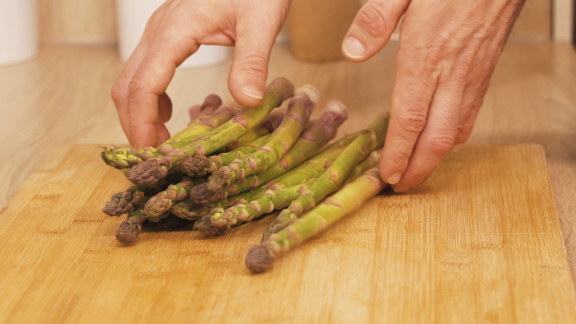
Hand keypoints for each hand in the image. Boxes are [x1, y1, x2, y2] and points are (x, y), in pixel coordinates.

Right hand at [111, 0, 290, 146]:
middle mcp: (158, 30)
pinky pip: (145, 69)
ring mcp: (159, 30)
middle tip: (156, 158)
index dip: (142, 123)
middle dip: (134, 124)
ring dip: (139, 112)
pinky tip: (169, 111)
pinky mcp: (167, 33)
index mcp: (176, 29)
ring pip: (131, 78)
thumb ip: (252, 61)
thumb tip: (246, 101)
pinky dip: (149, 97)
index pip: (144, 85)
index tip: (152, 154)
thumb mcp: (262, 21)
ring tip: (163, 141)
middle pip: (126, 85)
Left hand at [342, 0, 524, 191]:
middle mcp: (452, 72)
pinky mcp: (485, 68)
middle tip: (401, 187)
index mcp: (425, 55)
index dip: (397, 152)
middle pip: (436, 137)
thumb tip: (353, 50)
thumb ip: (376, 19)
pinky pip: (471, 112)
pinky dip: (456, 135)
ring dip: (436, 157)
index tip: (386, 174)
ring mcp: (472, 73)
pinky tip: (444, 138)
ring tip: (418, 170)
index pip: (409, 118)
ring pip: (457, 130)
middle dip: (417, 168)